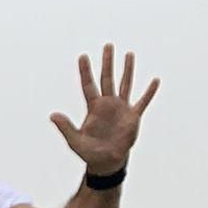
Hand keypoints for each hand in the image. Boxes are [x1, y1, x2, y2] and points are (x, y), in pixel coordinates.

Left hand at [50, 44, 158, 174]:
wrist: (106, 161)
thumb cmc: (89, 152)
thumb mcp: (75, 141)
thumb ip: (65, 127)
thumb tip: (52, 115)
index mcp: (94, 108)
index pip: (88, 85)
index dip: (85, 71)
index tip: (82, 56)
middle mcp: (107, 104)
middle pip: (107, 78)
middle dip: (107, 62)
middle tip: (107, 46)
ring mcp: (121, 108)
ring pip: (124, 84)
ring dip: (127, 70)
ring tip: (128, 54)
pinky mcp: (133, 116)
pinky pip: (143, 101)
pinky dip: (149, 92)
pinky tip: (155, 80)